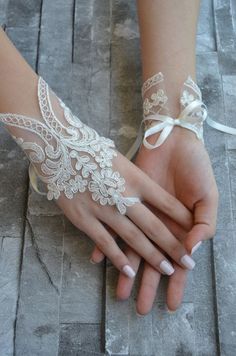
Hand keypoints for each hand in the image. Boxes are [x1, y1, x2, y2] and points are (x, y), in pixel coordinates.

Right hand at [56, 149, 193, 278]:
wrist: (60, 147)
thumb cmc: (93, 151)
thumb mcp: (122, 160)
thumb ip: (137, 180)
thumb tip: (154, 198)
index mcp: (136, 179)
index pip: (166, 203)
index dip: (182, 220)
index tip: (194, 232)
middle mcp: (124, 196)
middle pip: (154, 226)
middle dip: (173, 246)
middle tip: (188, 263)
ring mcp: (104, 209)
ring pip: (133, 238)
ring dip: (151, 256)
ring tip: (167, 270)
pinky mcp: (85, 219)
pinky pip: (105, 242)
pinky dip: (118, 258)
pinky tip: (130, 270)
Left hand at [90, 127, 217, 312]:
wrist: (173, 141)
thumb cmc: (196, 168)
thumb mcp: (208, 197)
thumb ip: (203, 224)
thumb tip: (191, 251)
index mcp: (181, 228)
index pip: (178, 262)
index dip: (176, 284)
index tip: (171, 305)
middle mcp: (160, 226)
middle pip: (152, 261)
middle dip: (147, 284)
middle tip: (139, 307)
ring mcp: (141, 216)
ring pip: (131, 248)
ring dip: (124, 269)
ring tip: (118, 292)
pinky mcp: (126, 202)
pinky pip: (114, 224)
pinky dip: (106, 240)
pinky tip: (98, 258)